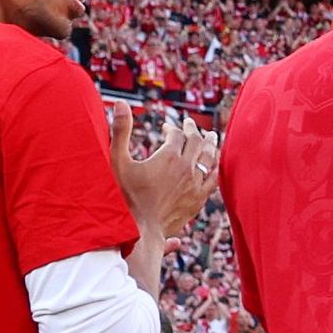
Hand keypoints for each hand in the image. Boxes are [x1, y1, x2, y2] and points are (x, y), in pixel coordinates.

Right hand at [117, 109, 216, 242]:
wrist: (140, 230)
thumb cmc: (124, 196)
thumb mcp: (118, 161)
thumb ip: (120, 131)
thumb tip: (121, 103)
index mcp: (169, 156)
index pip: (177, 134)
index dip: (172, 128)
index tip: (166, 128)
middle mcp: (187, 168)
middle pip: (197, 142)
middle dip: (193, 130)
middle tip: (190, 124)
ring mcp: (195, 184)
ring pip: (209, 158)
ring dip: (209, 145)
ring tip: (211, 137)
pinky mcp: (199, 199)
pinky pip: (213, 179)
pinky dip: (214, 167)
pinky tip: (215, 165)